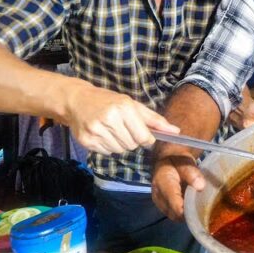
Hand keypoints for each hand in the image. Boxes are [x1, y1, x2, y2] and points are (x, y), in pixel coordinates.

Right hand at [62, 83, 178, 154]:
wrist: (77, 100)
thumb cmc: (109, 101)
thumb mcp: (132, 104)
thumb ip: (154, 119)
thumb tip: (176, 131)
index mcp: (124, 108)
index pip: (143, 137)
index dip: (146, 139)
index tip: (143, 135)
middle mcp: (109, 119)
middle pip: (132, 145)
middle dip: (132, 140)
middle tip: (123, 129)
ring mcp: (96, 131)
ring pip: (120, 150)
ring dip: (120, 144)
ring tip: (112, 131)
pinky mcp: (87, 141)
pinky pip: (107, 152)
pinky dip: (108, 147)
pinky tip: (103, 134)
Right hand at [152, 143, 205, 219]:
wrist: (166, 161)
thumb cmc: (177, 161)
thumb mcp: (185, 162)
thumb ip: (192, 173)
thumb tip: (201, 187)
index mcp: (163, 181)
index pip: (173, 200)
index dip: (185, 210)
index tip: (197, 213)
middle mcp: (157, 194)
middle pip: (173, 212)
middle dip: (187, 214)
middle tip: (202, 210)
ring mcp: (158, 201)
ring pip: (173, 216)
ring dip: (185, 215)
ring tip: (197, 208)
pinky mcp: (161, 206)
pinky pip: (173, 215)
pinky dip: (182, 214)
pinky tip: (191, 207)